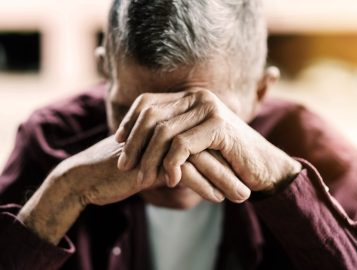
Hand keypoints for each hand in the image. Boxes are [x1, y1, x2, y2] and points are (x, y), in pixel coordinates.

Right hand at [17, 135, 232, 243]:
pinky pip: (184, 172)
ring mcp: (157, 143)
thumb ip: (175, 159)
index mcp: (166, 127)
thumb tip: (200, 170)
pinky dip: (203, 186)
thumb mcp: (152, 161)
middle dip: (231, 167)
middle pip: (206, 146)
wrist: (88, 176)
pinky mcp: (149, 161)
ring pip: (200, 159)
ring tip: (242, 196)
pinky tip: (217, 198)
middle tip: (252, 184)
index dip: (224, 156)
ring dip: (223, 179)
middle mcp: (164, 130)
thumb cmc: (122, 169)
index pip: (203, 139)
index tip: (241, 172)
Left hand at [115, 89, 301, 200]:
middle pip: (151, 115)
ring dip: (149, 159)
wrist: (262, 166)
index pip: (148, 102)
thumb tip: (134, 141)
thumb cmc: (224, 157)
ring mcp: (209, 109)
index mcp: (190, 98)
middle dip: (132, 143)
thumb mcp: (193, 143)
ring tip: (142, 179)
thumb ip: (171, 134)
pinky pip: (182, 145)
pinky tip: (170, 180)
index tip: (117, 141)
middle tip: (124, 166)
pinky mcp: (219, 126)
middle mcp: (198, 98)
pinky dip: (171, 164)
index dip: (129, 121)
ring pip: (163, 132)